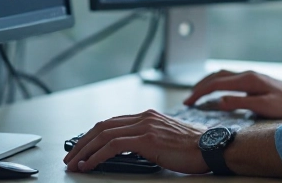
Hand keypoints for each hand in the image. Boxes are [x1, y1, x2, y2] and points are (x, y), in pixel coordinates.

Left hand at [63, 109, 208, 173]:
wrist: (210, 147)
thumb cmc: (192, 148)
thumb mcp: (165, 139)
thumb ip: (147, 139)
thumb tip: (128, 151)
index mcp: (148, 116)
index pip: (112, 122)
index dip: (93, 135)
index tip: (82, 147)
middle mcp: (144, 117)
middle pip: (103, 126)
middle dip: (83, 142)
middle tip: (71, 156)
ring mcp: (145, 127)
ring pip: (104, 134)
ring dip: (85, 149)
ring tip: (75, 162)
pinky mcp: (147, 139)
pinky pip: (112, 146)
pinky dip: (97, 155)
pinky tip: (89, 164)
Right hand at [184, 70, 281, 118]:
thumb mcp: (264, 106)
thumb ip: (241, 103)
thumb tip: (219, 101)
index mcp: (247, 80)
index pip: (216, 84)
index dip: (200, 92)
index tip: (189, 102)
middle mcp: (246, 74)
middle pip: (215, 76)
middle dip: (199, 87)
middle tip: (188, 100)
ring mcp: (249, 75)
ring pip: (221, 75)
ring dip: (206, 83)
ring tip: (196, 94)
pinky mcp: (252, 80)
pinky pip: (228, 78)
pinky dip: (216, 82)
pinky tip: (214, 90)